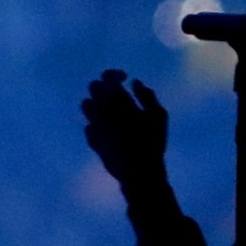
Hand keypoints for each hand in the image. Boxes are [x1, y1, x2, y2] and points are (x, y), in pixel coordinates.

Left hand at [81, 70, 168, 193]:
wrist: (138, 172)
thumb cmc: (152, 141)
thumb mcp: (159, 115)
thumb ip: (147, 95)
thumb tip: (135, 83)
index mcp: (116, 100)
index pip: (107, 76)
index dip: (115, 74)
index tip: (124, 78)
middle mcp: (101, 109)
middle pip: (93, 87)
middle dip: (105, 86)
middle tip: (118, 93)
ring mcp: (94, 125)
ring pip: (86, 105)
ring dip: (97, 102)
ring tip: (111, 109)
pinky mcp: (92, 140)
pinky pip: (89, 125)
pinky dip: (96, 123)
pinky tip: (108, 128)